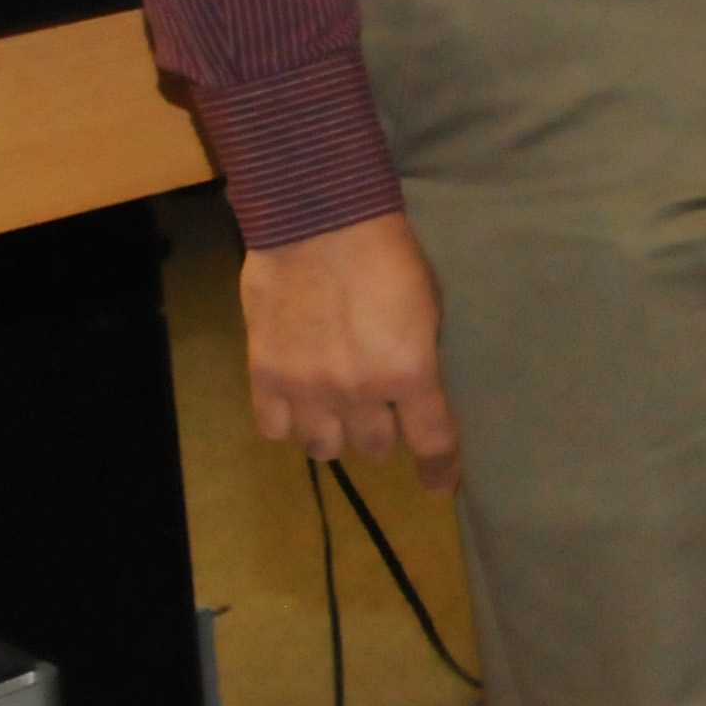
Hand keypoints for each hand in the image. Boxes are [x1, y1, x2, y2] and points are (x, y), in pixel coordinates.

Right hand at [239, 211, 460, 494]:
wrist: (318, 221)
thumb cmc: (386, 252)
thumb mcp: (427, 304)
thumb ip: (418, 354)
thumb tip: (414, 386)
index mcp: (410, 372)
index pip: (432, 442)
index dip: (439, 469)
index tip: (439, 484)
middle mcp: (359, 392)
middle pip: (374, 448)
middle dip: (381, 432)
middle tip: (378, 409)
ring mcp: (308, 388)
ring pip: (324, 448)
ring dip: (335, 433)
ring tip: (335, 409)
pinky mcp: (265, 377)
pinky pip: (276, 429)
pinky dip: (289, 421)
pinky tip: (297, 401)